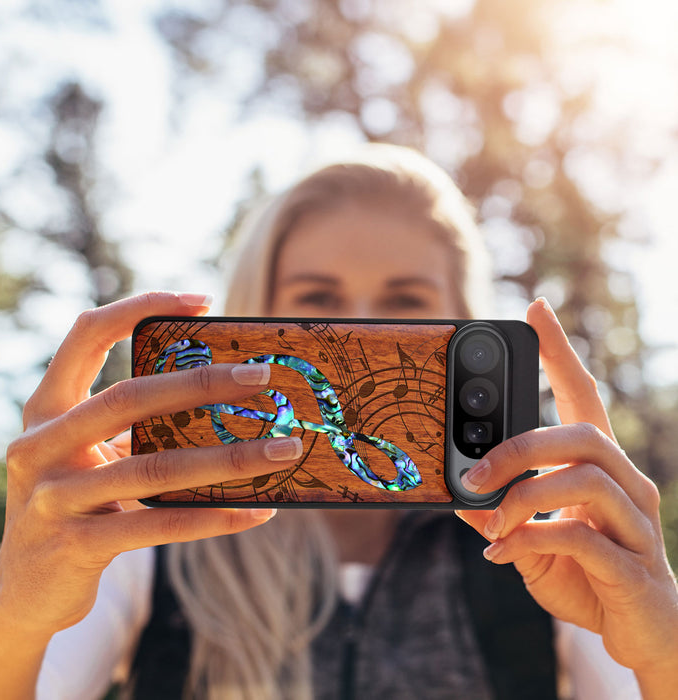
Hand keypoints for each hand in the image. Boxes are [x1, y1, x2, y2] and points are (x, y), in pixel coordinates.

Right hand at [0, 292, 300, 639]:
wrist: (24, 590)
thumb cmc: (76, 504)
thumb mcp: (91, 455)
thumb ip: (135, 426)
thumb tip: (225, 398)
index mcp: (46, 409)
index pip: (86, 334)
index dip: (140, 307)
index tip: (202, 300)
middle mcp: (40, 445)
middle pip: (129, 397)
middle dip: (203, 383)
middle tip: (263, 375)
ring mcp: (53, 497)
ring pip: (155, 468)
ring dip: (230, 459)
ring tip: (284, 450)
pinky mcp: (76, 546)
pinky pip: (160, 525)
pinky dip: (214, 517)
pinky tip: (258, 511)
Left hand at [456, 298, 677, 690]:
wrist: (641, 635)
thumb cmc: (587, 576)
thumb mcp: (530, 539)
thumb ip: (500, 515)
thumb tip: (458, 495)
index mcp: (600, 468)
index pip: (583, 395)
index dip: (560, 352)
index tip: (536, 309)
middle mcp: (627, 484)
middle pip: (582, 434)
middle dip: (519, 447)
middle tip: (473, 472)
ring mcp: (637, 523)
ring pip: (584, 479)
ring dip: (523, 497)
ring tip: (490, 522)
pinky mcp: (634, 566)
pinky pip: (582, 537)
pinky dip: (531, 539)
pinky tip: (503, 554)